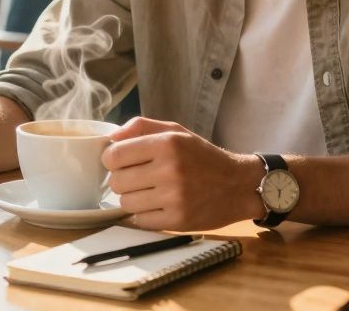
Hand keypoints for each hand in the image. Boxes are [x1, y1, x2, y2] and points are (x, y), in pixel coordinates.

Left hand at [102, 117, 262, 230]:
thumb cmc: (203, 156)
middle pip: (117, 182)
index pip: (115, 155)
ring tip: (149, 192)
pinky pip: (141, 221)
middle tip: (138, 178)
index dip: (112, 160)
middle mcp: (170, 169)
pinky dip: (145, 214)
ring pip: (126, 203)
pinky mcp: (178, 220)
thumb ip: (141, 127)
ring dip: (133, 199)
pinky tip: (158, 205)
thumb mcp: (176, 131)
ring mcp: (174, 197)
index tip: (121, 162)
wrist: (238, 185)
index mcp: (167, 143)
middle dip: (122, 180)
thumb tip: (110, 138)